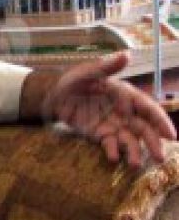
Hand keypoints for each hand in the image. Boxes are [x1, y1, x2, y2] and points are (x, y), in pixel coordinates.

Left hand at [21, 52, 176, 166]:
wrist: (52, 96)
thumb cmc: (72, 80)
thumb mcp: (86, 72)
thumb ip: (106, 68)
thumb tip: (126, 55)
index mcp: (125, 95)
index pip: (148, 108)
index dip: (161, 121)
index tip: (170, 135)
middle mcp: (124, 112)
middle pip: (144, 129)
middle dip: (153, 143)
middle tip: (159, 157)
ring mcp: (114, 125)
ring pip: (130, 140)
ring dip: (134, 152)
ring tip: (135, 164)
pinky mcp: (101, 135)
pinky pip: (110, 145)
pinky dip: (113, 152)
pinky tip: (113, 158)